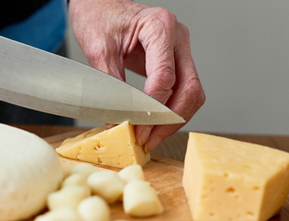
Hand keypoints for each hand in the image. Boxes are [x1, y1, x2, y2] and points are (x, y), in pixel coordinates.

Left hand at [69, 0, 204, 151]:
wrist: (100, 4)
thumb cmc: (99, 16)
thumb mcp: (98, 48)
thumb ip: (110, 83)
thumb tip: (118, 119)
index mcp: (159, 27)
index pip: (166, 76)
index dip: (153, 108)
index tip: (138, 128)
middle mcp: (177, 37)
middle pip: (189, 88)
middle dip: (170, 120)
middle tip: (147, 140)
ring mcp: (180, 50)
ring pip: (191, 93)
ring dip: (174, 119)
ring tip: (151, 138)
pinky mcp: (176, 61)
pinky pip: (182, 91)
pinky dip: (171, 111)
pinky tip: (154, 126)